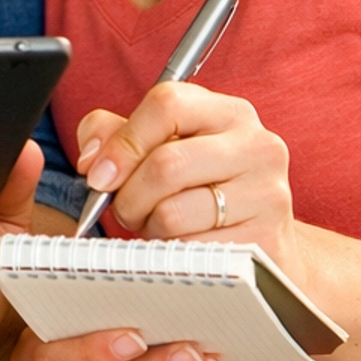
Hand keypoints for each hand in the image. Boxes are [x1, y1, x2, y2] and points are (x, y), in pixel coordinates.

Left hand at [78, 81, 299, 272]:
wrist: (263, 242)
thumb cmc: (202, 192)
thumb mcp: (163, 150)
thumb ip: (116, 135)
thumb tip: (93, 160)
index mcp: (229, 113)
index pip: (167, 105)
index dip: (122, 142)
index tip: (99, 175)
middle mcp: (257, 146)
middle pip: (165, 164)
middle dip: (129, 197)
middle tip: (127, 211)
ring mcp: (268, 194)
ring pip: (172, 213)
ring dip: (149, 229)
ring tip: (159, 229)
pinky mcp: (266, 242)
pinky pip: (190, 252)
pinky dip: (172, 256)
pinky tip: (182, 249)